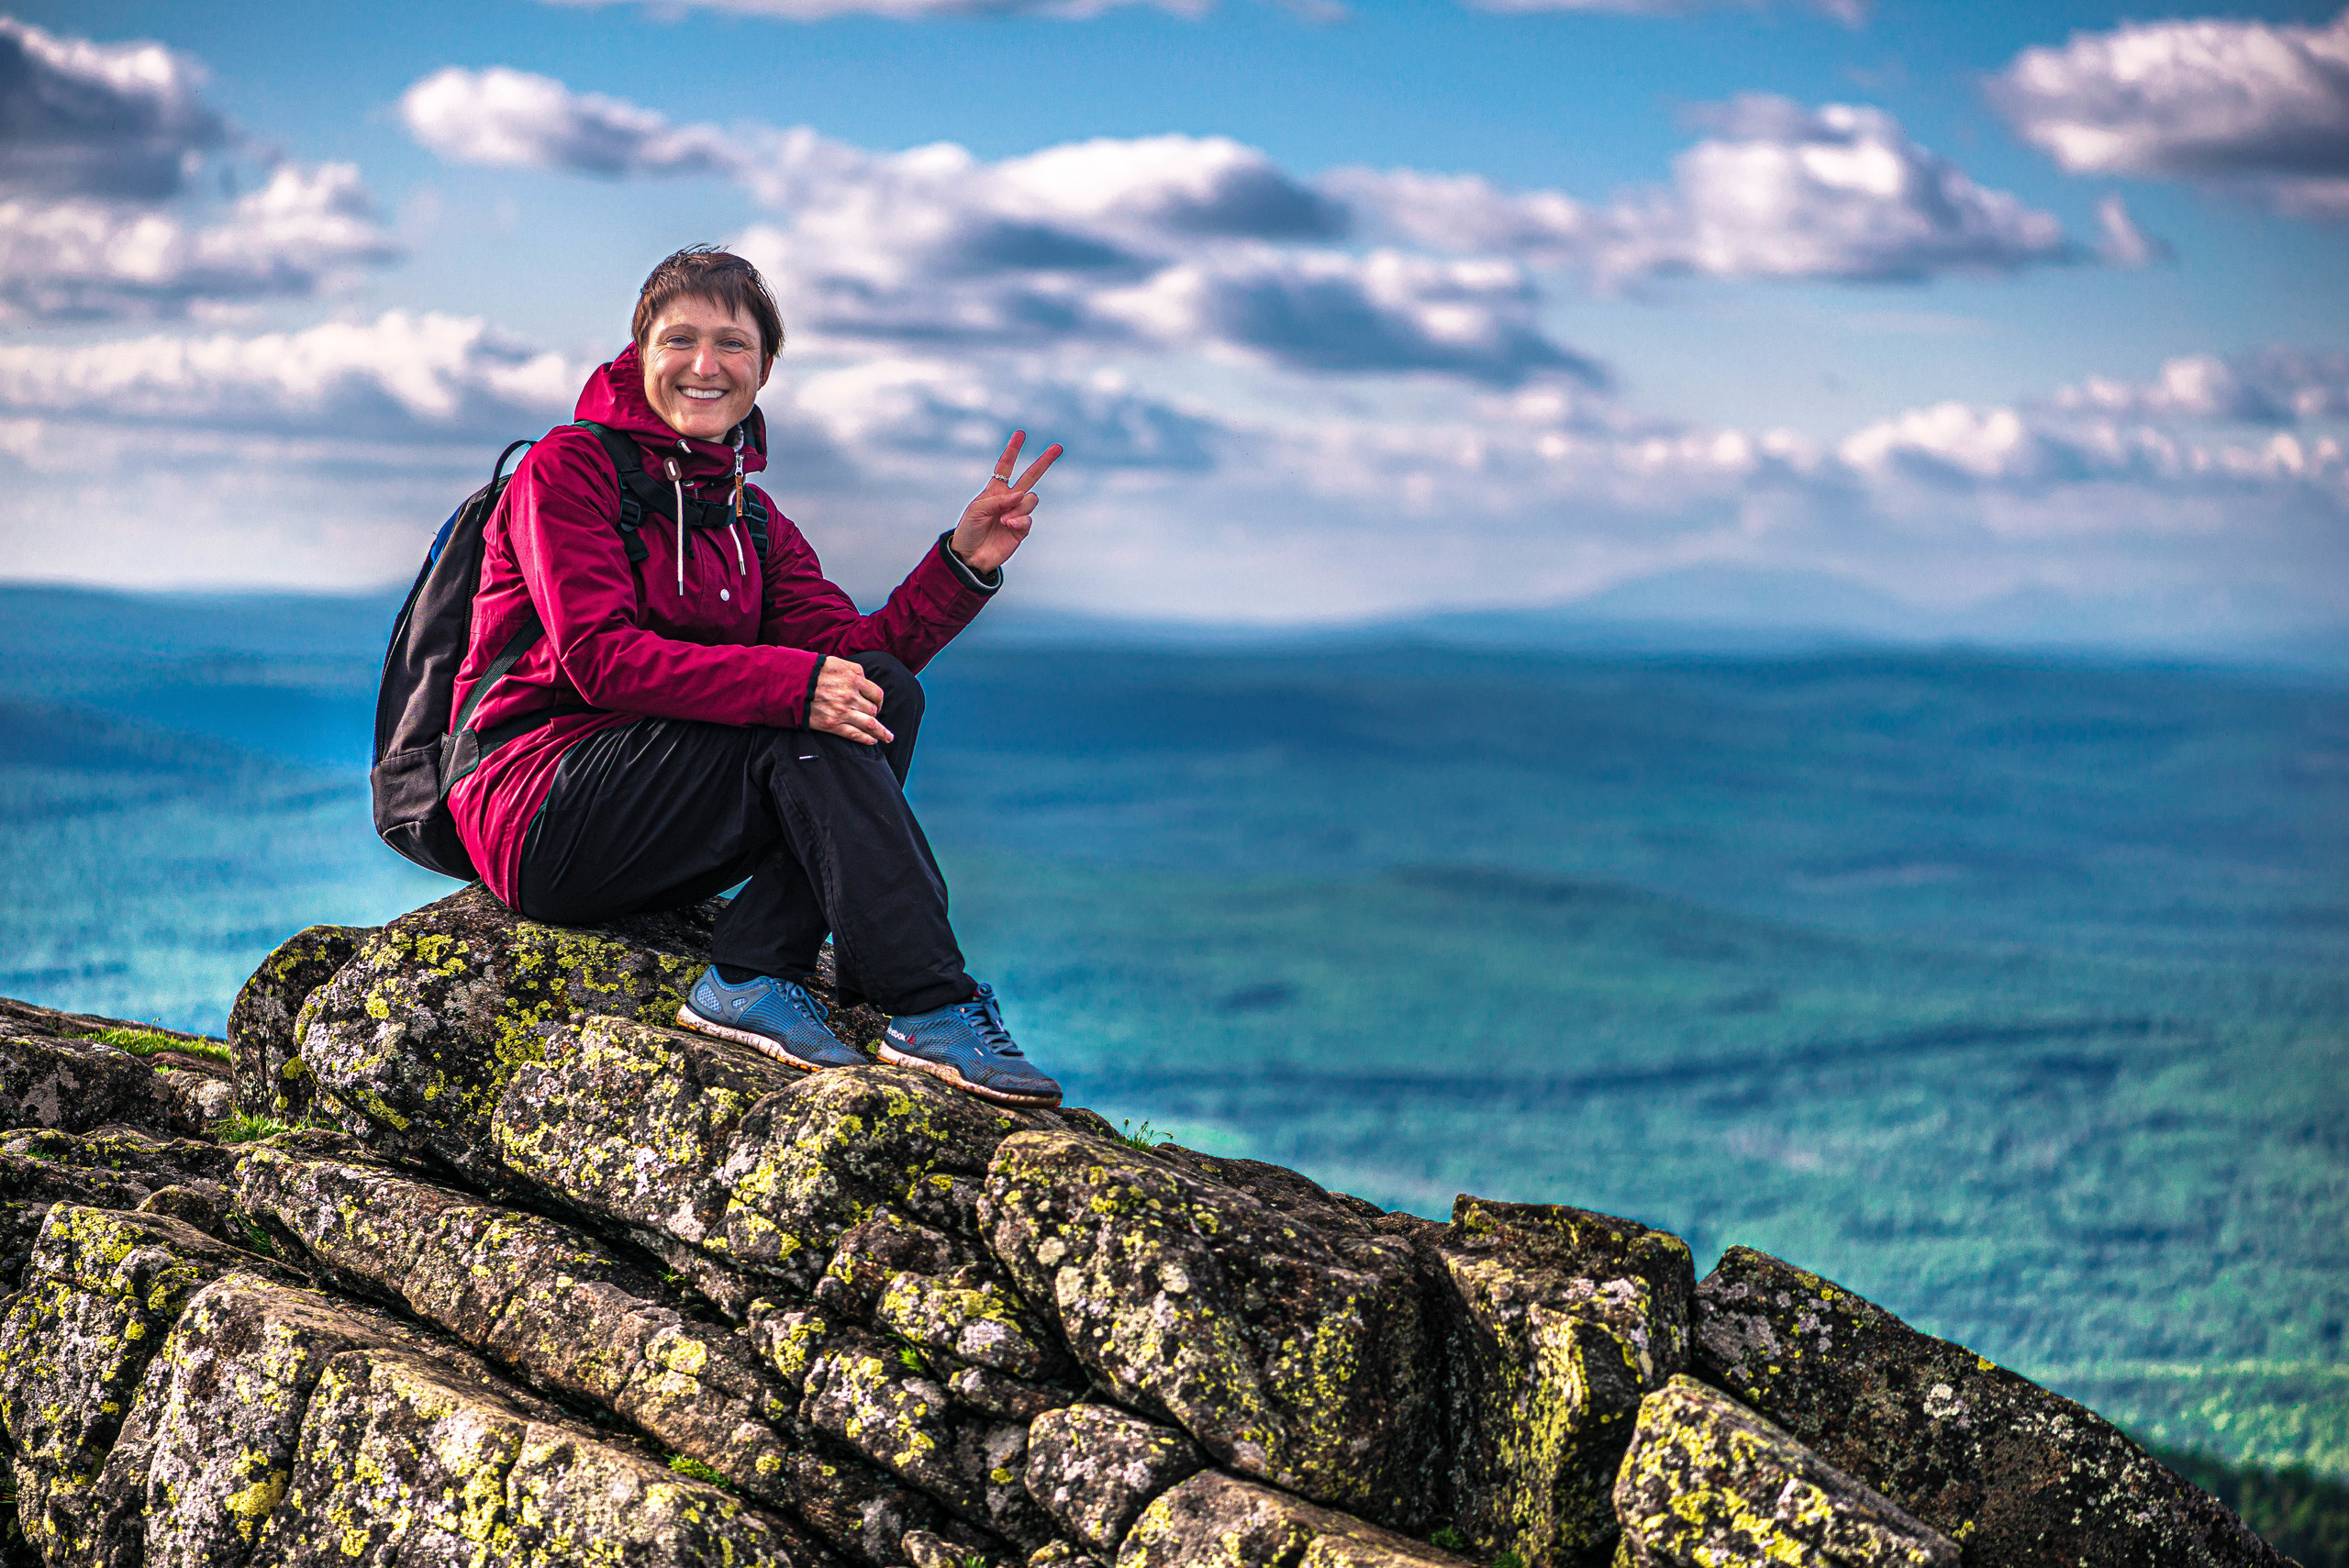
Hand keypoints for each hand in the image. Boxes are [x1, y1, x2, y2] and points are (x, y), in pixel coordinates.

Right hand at [808, 657, 891, 745]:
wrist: (791, 684)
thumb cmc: (813, 671)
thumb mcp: (836, 662)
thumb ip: (854, 669)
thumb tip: (865, 678)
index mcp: (853, 680)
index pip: (876, 694)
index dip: (879, 701)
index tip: (877, 704)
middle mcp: (851, 697)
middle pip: (873, 710)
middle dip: (876, 715)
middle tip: (876, 719)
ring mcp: (842, 712)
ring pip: (870, 724)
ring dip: (881, 732)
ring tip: (888, 738)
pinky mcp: (832, 724)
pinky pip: (855, 734)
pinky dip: (866, 739)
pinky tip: (873, 741)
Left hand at [951, 431, 1061, 575]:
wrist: (971, 556)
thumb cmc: (969, 530)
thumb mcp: (977, 509)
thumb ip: (998, 499)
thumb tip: (1021, 495)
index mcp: (995, 490)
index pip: (1005, 467)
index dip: (1012, 450)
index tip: (1020, 434)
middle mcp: (1009, 499)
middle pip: (1031, 476)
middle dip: (1044, 462)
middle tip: (1058, 447)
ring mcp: (1017, 514)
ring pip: (1030, 500)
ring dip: (1018, 508)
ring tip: (1003, 521)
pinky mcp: (1022, 529)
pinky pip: (1028, 519)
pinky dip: (1019, 521)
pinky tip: (1009, 526)